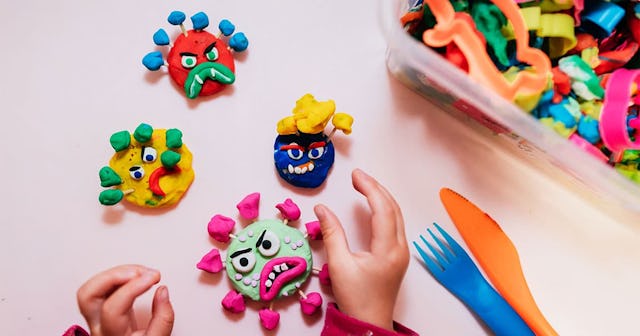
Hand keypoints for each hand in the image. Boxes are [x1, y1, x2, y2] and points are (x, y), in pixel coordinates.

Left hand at [76, 264, 173, 335]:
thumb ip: (163, 319)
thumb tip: (162, 292)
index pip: (112, 308)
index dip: (133, 287)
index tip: (152, 278)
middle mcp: (98, 326)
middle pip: (88, 294)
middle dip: (115, 275)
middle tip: (140, 272)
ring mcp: (97, 318)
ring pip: (91, 287)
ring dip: (117, 273)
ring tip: (141, 273)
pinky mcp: (103, 309)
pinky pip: (103, 287)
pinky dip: (120, 277)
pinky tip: (136, 277)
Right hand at [314, 169, 408, 330]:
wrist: (370, 322)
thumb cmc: (356, 298)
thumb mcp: (339, 265)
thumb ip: (331, 233)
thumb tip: (322, 209)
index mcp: (388, 249)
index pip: (382, 209)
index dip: (369, 188)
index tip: (356, 176)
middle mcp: (399, 248)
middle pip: (393, 208)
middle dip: (376, 188)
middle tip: (358, 176)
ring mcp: (401, 252)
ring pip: (396, 215)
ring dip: (381, 197)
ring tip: (364, 186)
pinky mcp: (397, 256)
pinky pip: (395, 225)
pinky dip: (384, 210)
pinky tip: (373, 206)